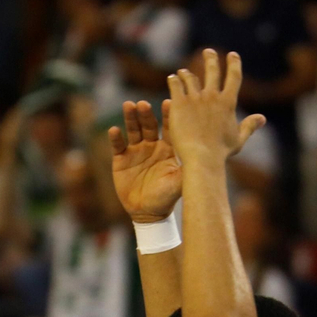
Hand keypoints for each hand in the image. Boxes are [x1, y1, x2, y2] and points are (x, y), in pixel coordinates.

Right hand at [108, 101, 181, 222]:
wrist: (149, 213)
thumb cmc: (168, 197)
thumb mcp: (179, 182)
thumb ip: (187, 167)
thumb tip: (202, 155)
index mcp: (169, 148)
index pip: (169, 128)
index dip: (168, 116)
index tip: (169, 103)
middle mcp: (153, 145)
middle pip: (149, 125)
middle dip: (146, 114)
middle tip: (144, 104)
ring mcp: (136, 151)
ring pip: (133, 130)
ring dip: (131, 118)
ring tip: (129, 106)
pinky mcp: (121, 159)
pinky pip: (118, 146)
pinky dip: (115, 138)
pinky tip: (114, 130)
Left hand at [166, 51, 265, 168]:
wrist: (201, 158)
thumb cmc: (221, 152)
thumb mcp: (238, 139)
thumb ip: (250, 126)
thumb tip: (262, 118)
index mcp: (228, 102)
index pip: (234, 77)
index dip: (234, 64)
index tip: (232, 55)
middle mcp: (212, 96)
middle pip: (212, 71)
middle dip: (211, 59)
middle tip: (208, 52)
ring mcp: (195, 98)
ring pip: (190, 77)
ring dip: (187, 73)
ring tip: (182, 72)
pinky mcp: (179, 103)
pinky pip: (176, 85)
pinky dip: (174, 80)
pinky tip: (172, 79)